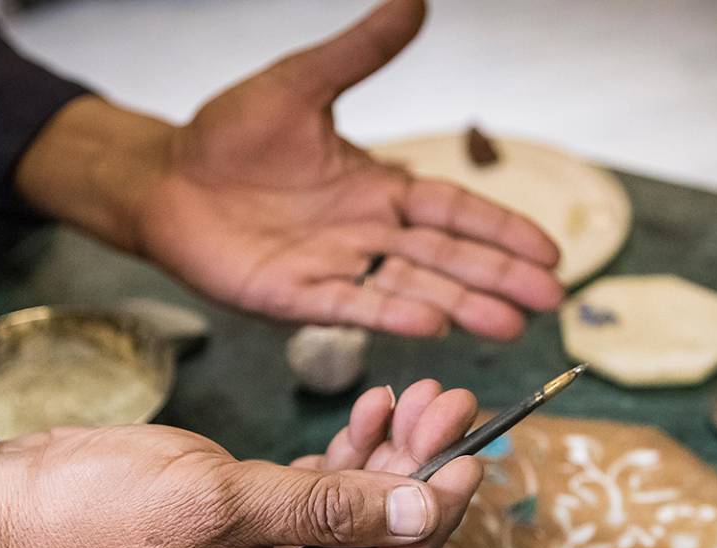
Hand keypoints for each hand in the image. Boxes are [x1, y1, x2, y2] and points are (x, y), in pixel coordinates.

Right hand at [0, 381, 482, 547]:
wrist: (33, 492)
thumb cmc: (107, 509)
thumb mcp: (223, 504)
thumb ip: (326, 509)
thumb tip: (419, 509)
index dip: (430, 526)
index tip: (464, 464)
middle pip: (382, 541)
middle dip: (422, 474)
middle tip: (455, 408)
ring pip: (362, 507)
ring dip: (396, 452)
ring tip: (426, 394)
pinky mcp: (263, 518)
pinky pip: (328, 488)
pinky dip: (355, 450)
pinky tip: (378, 408)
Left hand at [16, 0, 561, 340]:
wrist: (165, 176)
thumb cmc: (229, 135)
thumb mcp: (301, 84)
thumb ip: (360, 52)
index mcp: (378, 188)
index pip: (455, 211)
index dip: (501, 230)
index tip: (549, 253)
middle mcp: (367, 233)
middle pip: (447, 258)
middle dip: (500, 279)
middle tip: (551, 302)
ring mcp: (334, 267)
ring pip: (411, 287)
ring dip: (462, 306)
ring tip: (509, 326)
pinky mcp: (294, 295)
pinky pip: (350, 304)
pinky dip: (389, 314)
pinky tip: (431, 325)